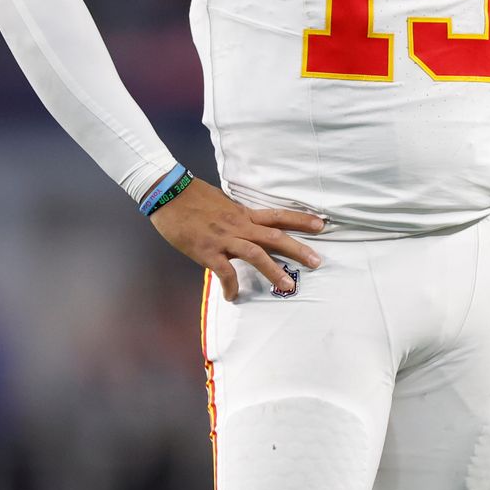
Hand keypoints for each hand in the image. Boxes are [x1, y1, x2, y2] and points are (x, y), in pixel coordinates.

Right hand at [150, 179, 324, 301]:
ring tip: (287, 285)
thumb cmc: (192, 197)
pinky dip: (231, 285)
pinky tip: (233, 296)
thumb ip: (236, 216)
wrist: (167, 192)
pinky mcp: (207, 250)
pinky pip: (224, 272)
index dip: (300, 220)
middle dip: (298, 249)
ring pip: (256, 254)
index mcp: (243, 213)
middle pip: (275, 236)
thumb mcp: (221, 204)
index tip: (321, 224)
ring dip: (273, 270)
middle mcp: (239, 225)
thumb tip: (246, 226)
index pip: (278, 216)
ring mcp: (224, 238)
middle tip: (317, 261)